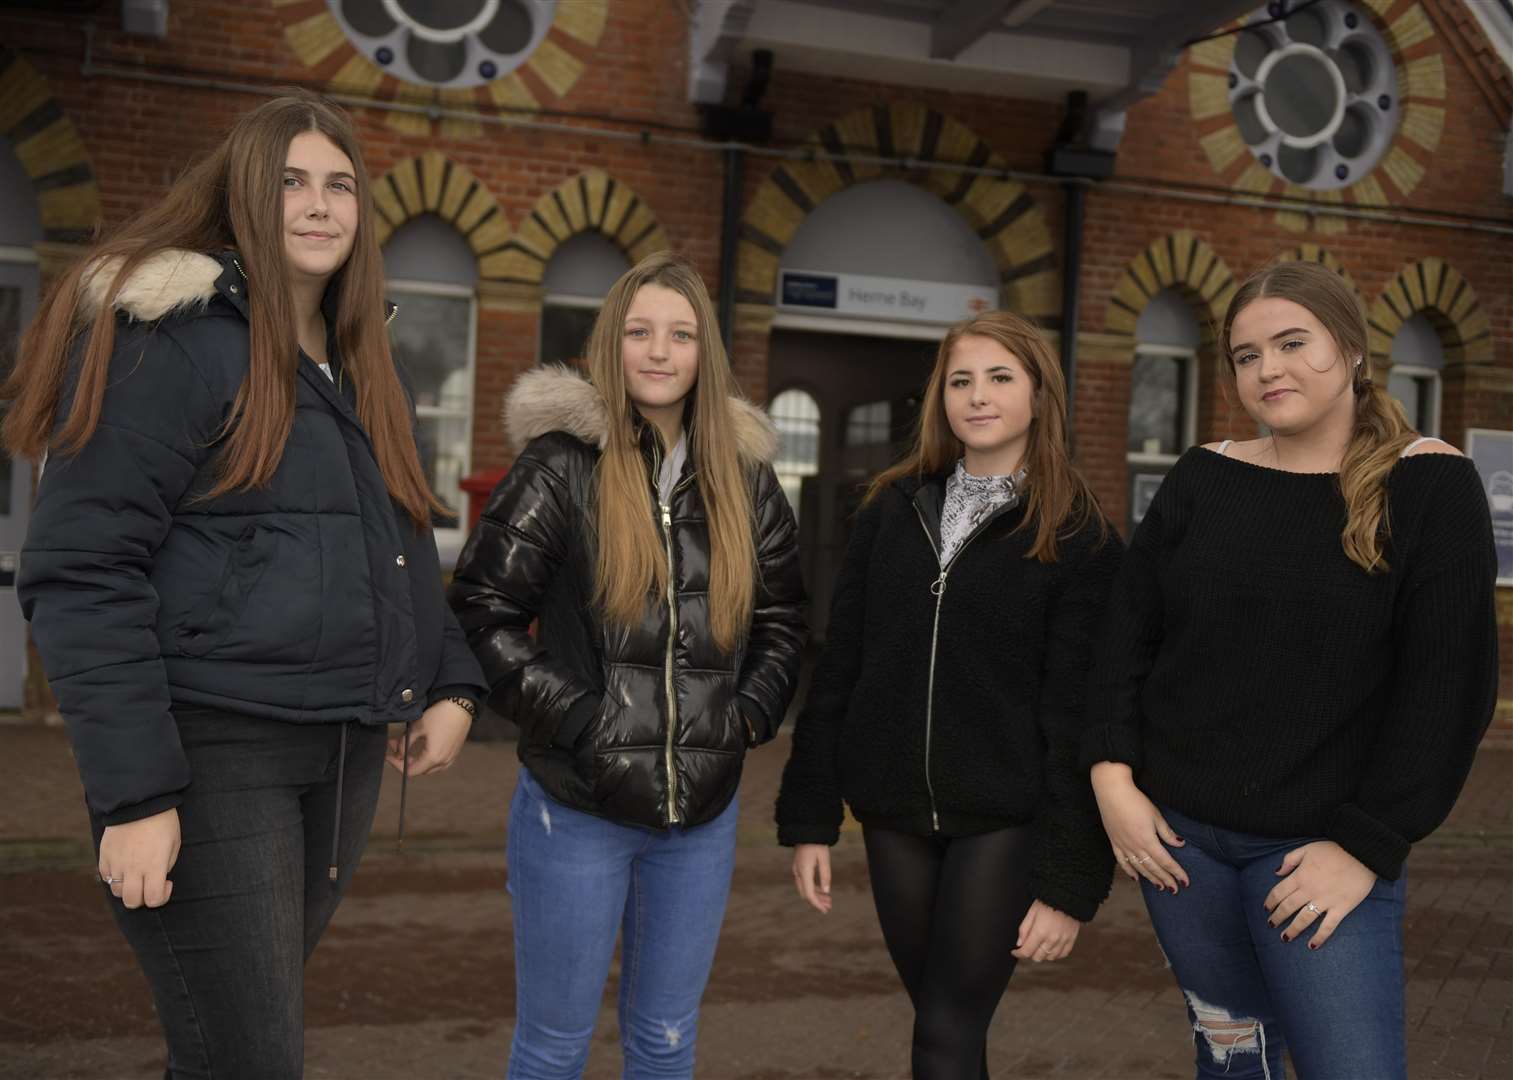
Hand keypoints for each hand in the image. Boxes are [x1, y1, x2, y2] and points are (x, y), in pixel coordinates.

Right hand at [98, 808, 180, 909]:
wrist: (139, 801)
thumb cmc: (163, 821)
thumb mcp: (174, 844)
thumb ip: (165, 866)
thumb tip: (157, 880)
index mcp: (154, 865)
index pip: (152, 899)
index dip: (161, 897)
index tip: (166, 883)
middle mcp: (132, 868)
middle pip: (131, 902)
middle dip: (142, 898)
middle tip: (150, 884)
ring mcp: (116, 862)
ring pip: (116, 891)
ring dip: (128, 887)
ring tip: (137, 872)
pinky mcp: (104, 855)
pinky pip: (106, 876)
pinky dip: (115, 876)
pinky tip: (125, 864)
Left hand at [386, 700, 471, 776]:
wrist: (460, 705)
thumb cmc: (439, 715)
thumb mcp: (416, 728)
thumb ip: (404, 744)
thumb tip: (398, 753)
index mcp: (432, 757)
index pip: (410, 771)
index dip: (396, 765)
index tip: (388, 756)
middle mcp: (443, 761)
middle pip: (420, 771)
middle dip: (406, 762)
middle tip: (396, 750)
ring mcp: (451, 757)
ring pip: (430, 768)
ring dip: (417, 762)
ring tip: (409, 750)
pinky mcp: (455, 752)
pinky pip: (440, 763)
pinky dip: (429, 761)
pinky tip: (424, 750)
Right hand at [792, 844, 832, 913]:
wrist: (806, 831)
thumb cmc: (817, 844)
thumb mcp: (824, 858)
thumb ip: (825, 875)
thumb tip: (826, 892)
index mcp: (804, 871)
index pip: (809, 894)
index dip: (817, 904)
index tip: (825, 910)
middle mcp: (798, 873)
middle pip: (806, 894)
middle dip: (817, 902)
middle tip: (829, 906)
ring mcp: (797, 871)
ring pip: (805, 889)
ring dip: (816, 896)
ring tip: (828, 900)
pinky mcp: (799, 868)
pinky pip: (804, 883)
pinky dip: (813, 889)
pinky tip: (822, 891)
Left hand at [1012, 900, 1080, 961]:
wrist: (1067, 896)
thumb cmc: (1047, 901)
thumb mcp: (1031, 912)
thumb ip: (1024, 929)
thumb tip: (1020, 943)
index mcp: (1039, 932)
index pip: (1026, 952)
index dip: (1018, 954)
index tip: (1015, 952)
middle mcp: (1051, 939)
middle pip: (1038, 957)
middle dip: (1030, 953)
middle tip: (1028, 945)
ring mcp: (1062, 941)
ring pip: (1050, 958)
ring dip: (1042, 954)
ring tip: (1040, 945)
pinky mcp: (1071, 939)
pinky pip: (1063, 954)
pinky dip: (1056, 954)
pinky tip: (1051, 947)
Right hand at [1091, 761, 1188, 891]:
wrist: (1111, 791)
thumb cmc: (1135, 800)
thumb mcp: (1155, 815)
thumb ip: (1167, 832)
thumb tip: (1180, 844)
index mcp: (1148, 840)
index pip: (1166, 861)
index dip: (1176, 872)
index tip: (1185, 881)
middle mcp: (1135, 846)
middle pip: (1153, 867)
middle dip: (1165, 879)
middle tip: (1175, 889)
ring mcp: (1123, 845)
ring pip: (1138, 867)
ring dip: (1150, 878)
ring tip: (1160, 887)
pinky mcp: (1114, 841)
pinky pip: (1122, 861)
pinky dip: (1129, 871)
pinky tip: (1136, 878)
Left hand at [1263, 841, 1376, 949]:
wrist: (1362, 854)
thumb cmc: (1334, 850)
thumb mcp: (1307, 848)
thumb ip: (1290, 860)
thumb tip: (1277, 872)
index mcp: (1300, 876)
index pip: (1279, 892)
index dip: (1270, 902)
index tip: (1266, 909)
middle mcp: (1309, 891)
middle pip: (1288, 907)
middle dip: (1277, 917)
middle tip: (1271, 925)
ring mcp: (1325, 901)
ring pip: (1304, 919)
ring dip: (1293, 930)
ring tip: (1285, 938)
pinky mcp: (1341, 908)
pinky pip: (1328, 926)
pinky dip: (1320, 937)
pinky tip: (1312, 946)